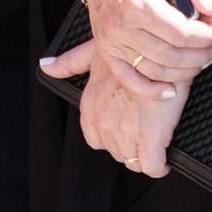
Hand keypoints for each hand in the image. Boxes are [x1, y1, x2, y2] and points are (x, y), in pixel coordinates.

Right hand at [58, 0, 211, 97]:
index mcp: (140, 3)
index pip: (182, 32)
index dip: (207, 36)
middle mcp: (122, 26)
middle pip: (170, 55)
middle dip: (201, 55)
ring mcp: (112, 41)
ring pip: (155, 70)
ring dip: (184, 71)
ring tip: (203, 60)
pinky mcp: (106, 50)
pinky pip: (130, 79)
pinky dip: (151, 90)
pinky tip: (171, 91)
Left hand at [68, 49, 188, 177]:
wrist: (161, 45)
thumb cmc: (131, 45)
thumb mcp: (94, 51)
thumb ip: (70, 62)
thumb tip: (46, 67)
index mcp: (90, 105)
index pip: (96, 138)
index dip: (113, 135)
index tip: (126, 128)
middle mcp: (105, 122)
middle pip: (117, 151)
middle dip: (130, 146)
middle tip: (145, 135)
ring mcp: (126, 132)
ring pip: (133, 161)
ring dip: (144, 156)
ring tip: (157, 146)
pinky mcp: (151, 137)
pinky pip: (152, 165)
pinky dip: (159, 165)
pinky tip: (165, 159)